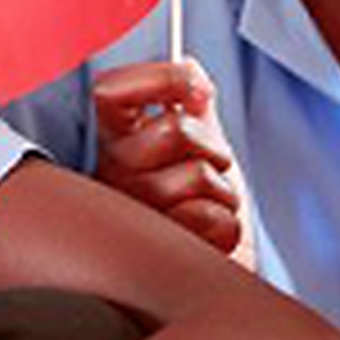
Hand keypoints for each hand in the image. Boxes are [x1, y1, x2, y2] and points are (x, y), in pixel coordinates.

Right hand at [91, 60, 254, 266]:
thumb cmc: (198, 210)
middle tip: (208, 168)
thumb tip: (189, 64)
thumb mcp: (196, 147)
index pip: (112, 90)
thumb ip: (190, 105)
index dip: (158, 78)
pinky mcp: (157, 251)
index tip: (194, 87)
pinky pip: (211, 218)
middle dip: (211, 146)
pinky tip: (209, 237)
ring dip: (221, 194)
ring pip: (197, 176)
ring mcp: (130, 213)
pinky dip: (226, 225)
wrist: (205, 274)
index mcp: (116, 142)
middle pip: (173, 130)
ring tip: (206, 208)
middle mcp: (113, 175)